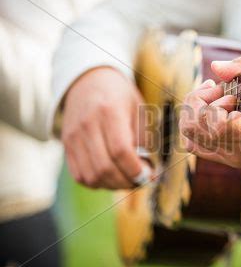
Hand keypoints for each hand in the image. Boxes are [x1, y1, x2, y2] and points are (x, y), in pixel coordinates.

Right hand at [61, 67, 150, 188]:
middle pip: (104, 167)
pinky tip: (111, 177)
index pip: (120, 151)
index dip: (135, 170)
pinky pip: (79, 175)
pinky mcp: (66, 146)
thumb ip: (142, 138)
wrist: (88, 80)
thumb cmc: (119, 96)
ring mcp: (73, 137)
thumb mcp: (138, 108)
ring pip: (90, 176)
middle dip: (126, 181)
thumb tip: (147, 169)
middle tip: (140, 181)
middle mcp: (87, 125)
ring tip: (127, 180)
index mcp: (109, 112)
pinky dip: (97, 183)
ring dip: (112, 185)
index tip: (148, 175)